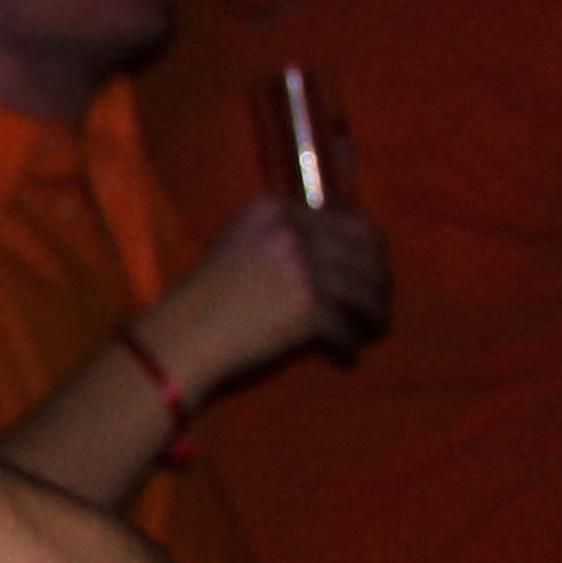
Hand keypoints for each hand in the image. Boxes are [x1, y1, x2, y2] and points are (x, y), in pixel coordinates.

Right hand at [139, 197, 390, 398]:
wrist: (181, 334)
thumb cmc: (206, 294)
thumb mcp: (242, 245)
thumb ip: (286, 237)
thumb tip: (348, 252)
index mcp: (275, 209)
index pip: (349, 219)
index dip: (369, 247)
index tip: (373, 266)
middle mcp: (293, 230)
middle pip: (366, 251)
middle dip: (380, 279)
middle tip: (380, 302)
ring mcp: (303, 266)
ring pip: (365, 289)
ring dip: (375, 314)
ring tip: (374, 328)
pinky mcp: (308, 306)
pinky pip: (346, 326)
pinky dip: (349, 344)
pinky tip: (347, 353)